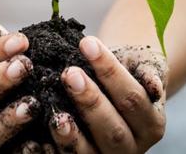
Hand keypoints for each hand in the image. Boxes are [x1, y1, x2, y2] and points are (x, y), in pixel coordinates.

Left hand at [49, 37, 167, 152]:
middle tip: (69, 73)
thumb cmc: (126, 70)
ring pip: (89, 153)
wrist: (112, 86)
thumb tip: (153, 84)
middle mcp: (133, 147)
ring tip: (55, 112)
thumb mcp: (141, 65)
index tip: (87, 43)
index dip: (110, 72)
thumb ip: (147, 71)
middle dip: (90, 101)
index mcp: (151, 123)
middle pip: (113, 130)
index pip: (132, 99)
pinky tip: (33, 138)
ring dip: (70, 134)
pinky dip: (48, 150)